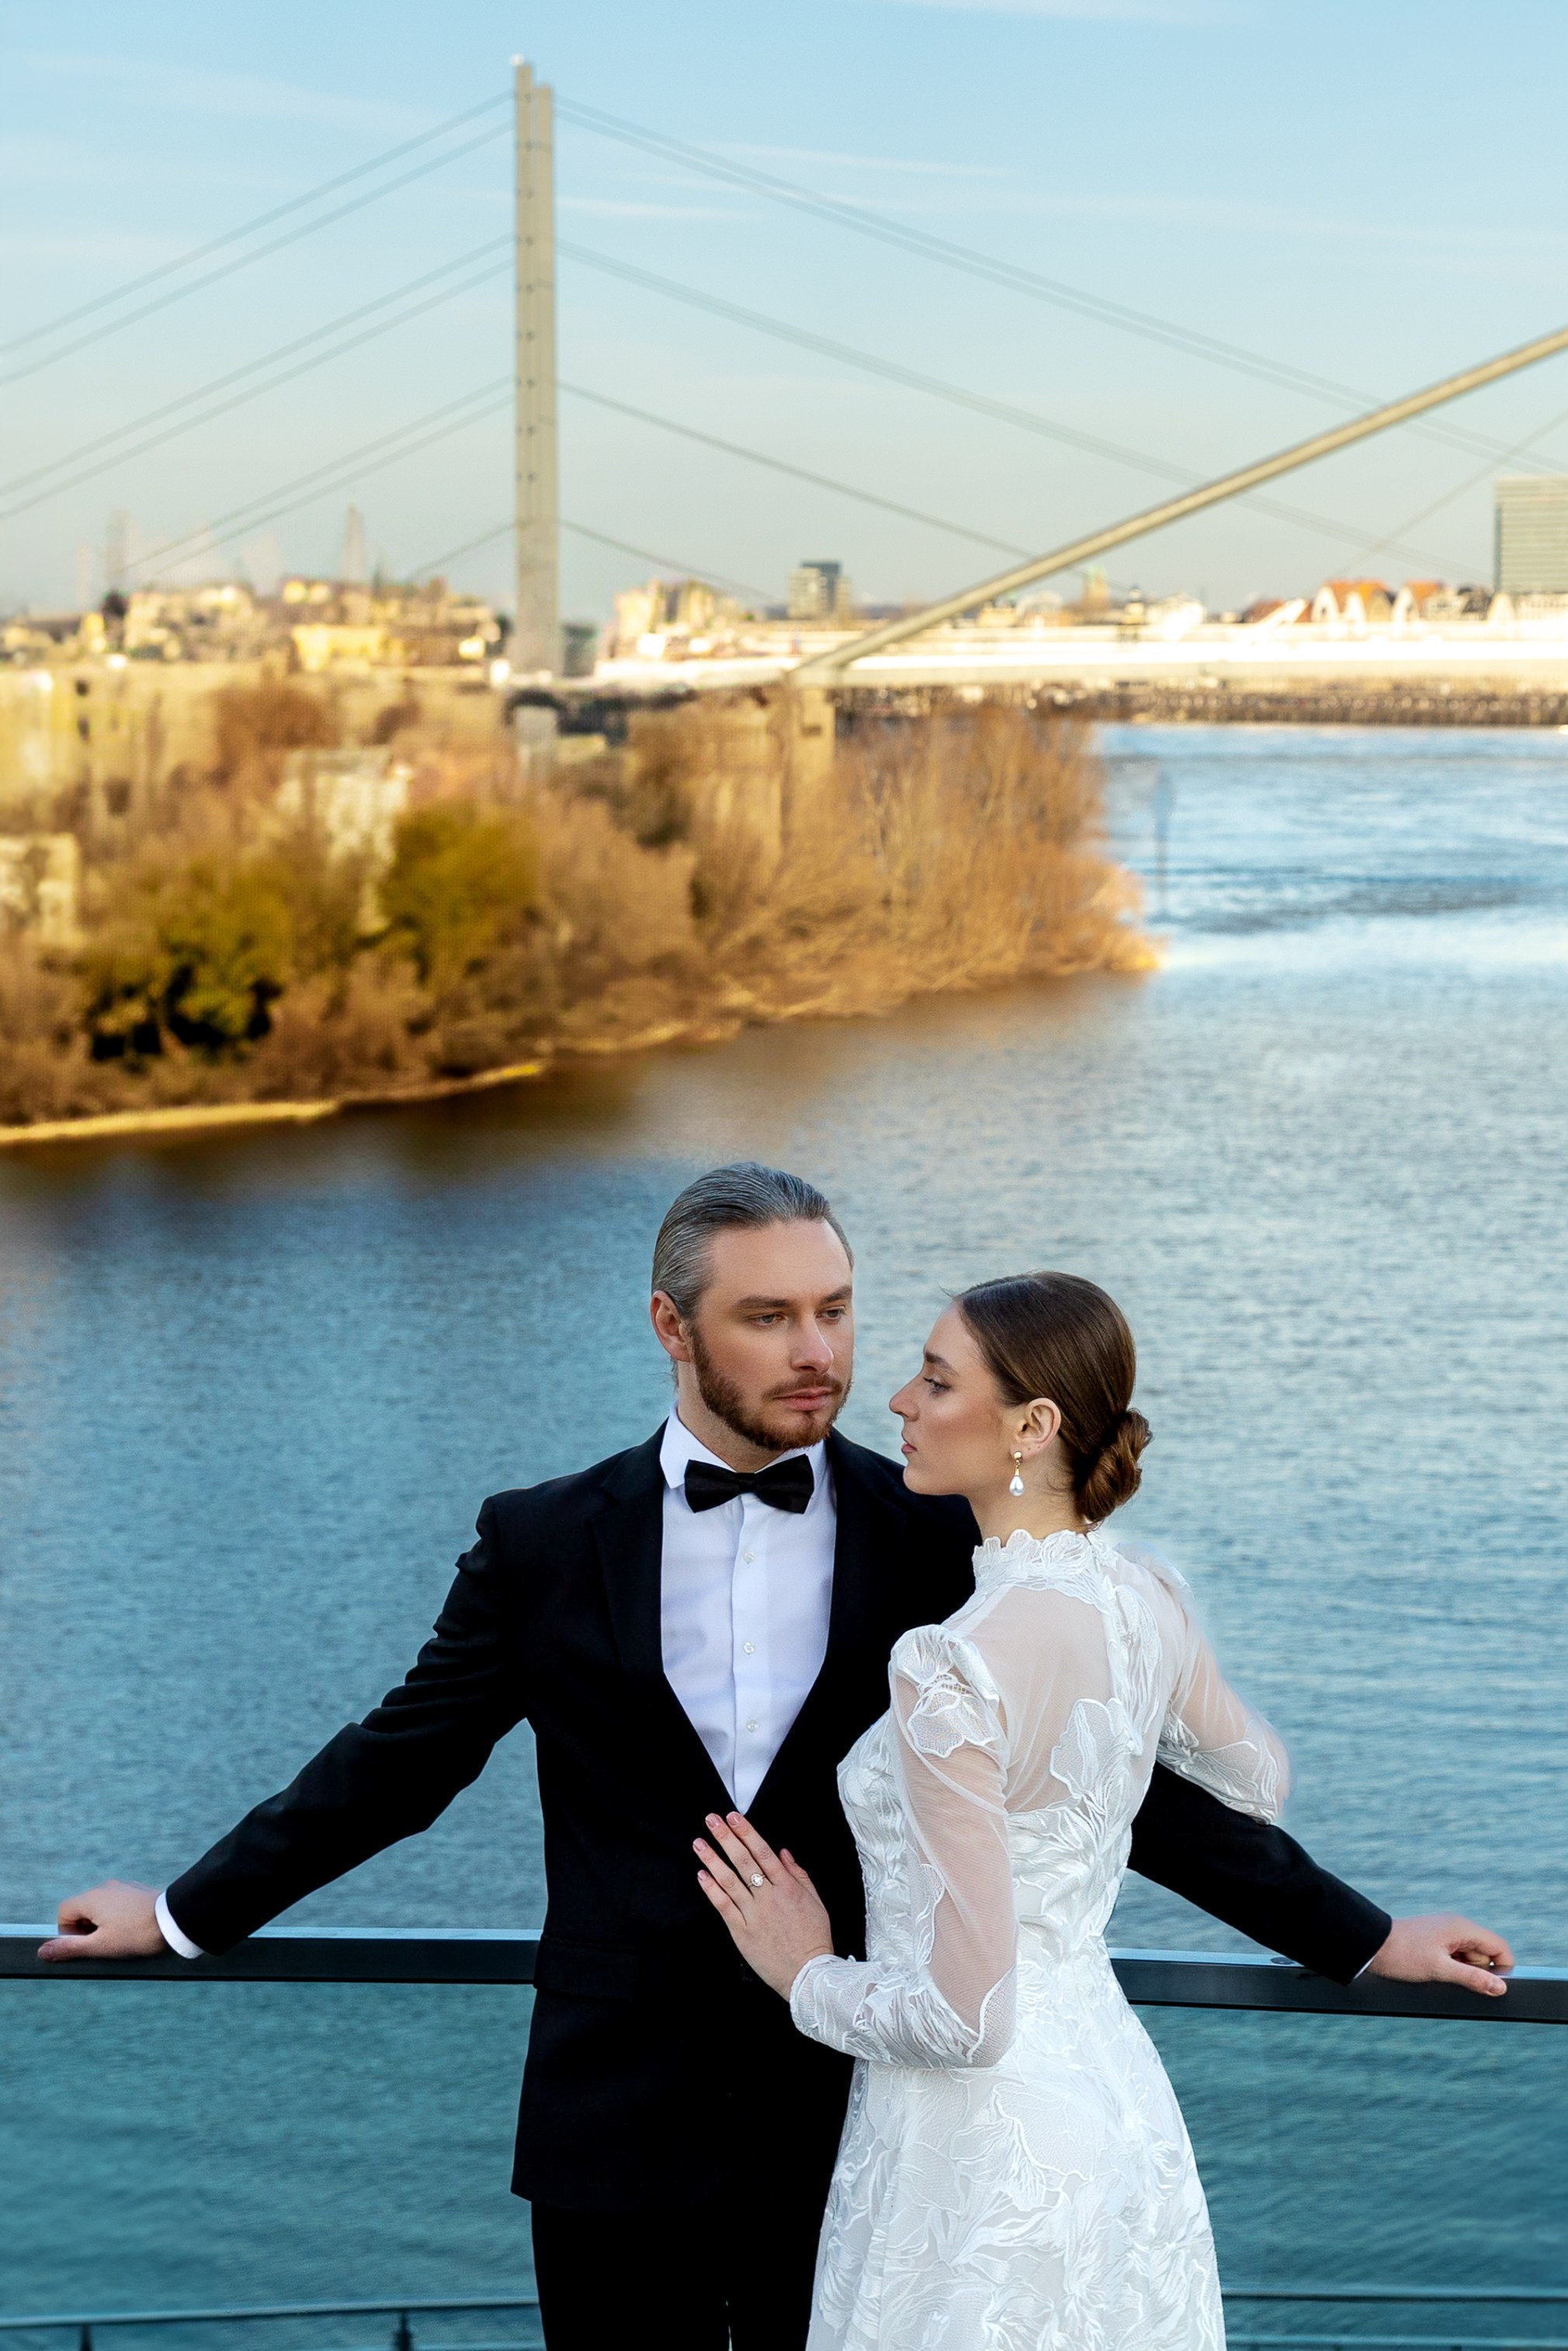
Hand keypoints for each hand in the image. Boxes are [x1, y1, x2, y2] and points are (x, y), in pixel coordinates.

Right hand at [38, 1879, 166, 1963]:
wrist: (175, 1919)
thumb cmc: (137, 1934)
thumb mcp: (100, 1946)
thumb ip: (69, 1948)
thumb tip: (43, 1951)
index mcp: (92, 1897)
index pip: (64, 1911)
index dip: (67, 1932)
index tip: (84, 1945)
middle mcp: (105, 1887)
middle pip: (82, 1909)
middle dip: (86, 1930)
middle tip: (103, 1944)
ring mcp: (122, 1887)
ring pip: (100, 1907)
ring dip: (102, 1924)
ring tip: (120, 1938)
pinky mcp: (136, 1891)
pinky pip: (116, 1905)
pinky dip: (117, 1918)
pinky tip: (131, 1929)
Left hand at [694, 1812, 833, 1998]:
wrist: (807, 1974)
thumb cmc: (814, 1938)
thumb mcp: (816, 1901)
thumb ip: (799, 1874)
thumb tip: (782, 1852)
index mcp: (788, 1887)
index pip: (763, 1853)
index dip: (746, 1833)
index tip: (733, 1817)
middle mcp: (769, 1897)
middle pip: (744, 1861)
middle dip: (726, 1838)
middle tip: (711, 1820)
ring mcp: (754, 1914)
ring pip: (730, 1881)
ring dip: (713, 1859)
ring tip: (699, 1843)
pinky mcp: (742, 1932)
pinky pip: (724, 1906)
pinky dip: (712, 1889)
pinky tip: (702, 1875)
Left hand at [1366, 1912, 1513, 1998]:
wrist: (1370, 1945)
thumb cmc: (1402, 1954)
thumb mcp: (1440, 1970)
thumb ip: (1473, 1979)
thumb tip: (1501, 1988)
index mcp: (1462, 1927)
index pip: (1499, 1946)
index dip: (1503, 1969)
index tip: (1494, 1988)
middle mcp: (1456, 1926)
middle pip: (1484, 1954)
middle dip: (1476, 1971)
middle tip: (1451, 1976)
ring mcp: (1445, 1933)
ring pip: (1468, 1957)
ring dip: (1461, 1970)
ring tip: (1437, 1971)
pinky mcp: (1435, 1940)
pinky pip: (1454, 1956)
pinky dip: (1450, 1967)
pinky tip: (1433, 1970)